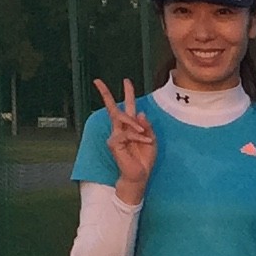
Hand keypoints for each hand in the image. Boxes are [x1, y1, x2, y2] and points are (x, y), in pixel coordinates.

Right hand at [94, 80, 156, 206]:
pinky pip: (127, 133)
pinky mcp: (114, 143)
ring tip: (146, 136)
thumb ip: (147, 126)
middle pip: (113, 108)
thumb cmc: (145, 158)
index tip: (126, 80)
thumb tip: (141, 113)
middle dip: (107, 93)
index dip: (127, 94)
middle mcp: (120, 129)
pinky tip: (145, 143)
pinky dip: (138, 137)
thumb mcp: (151, 139)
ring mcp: (115, 135)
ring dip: (136, 125)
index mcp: (130, 127)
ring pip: (122, 118)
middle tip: (104, 81)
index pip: (126, 107)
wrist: (140, 175)